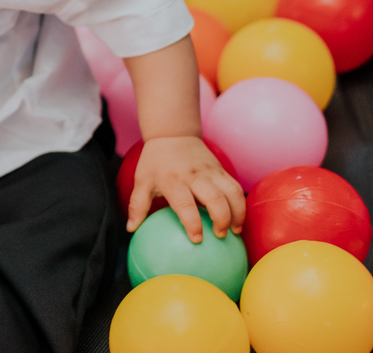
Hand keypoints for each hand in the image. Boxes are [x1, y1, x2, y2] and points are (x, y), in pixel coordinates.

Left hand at [126, 136, 244, 242]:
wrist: (173, 133)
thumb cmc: (155, 161)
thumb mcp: (142, 180)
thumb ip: (137, 205)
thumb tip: (131, 229)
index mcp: (173, 180)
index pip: (185, 204)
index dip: (192, 222)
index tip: (197, 239)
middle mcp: (194, 175)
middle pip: (215, 198)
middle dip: (221, 219)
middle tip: (220, 235)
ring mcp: (211, 171)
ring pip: (232, 191)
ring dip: (237, 212)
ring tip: (235, 230)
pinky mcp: (221, 169)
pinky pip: (235, 187)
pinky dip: (240, 203)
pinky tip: (238, 218)